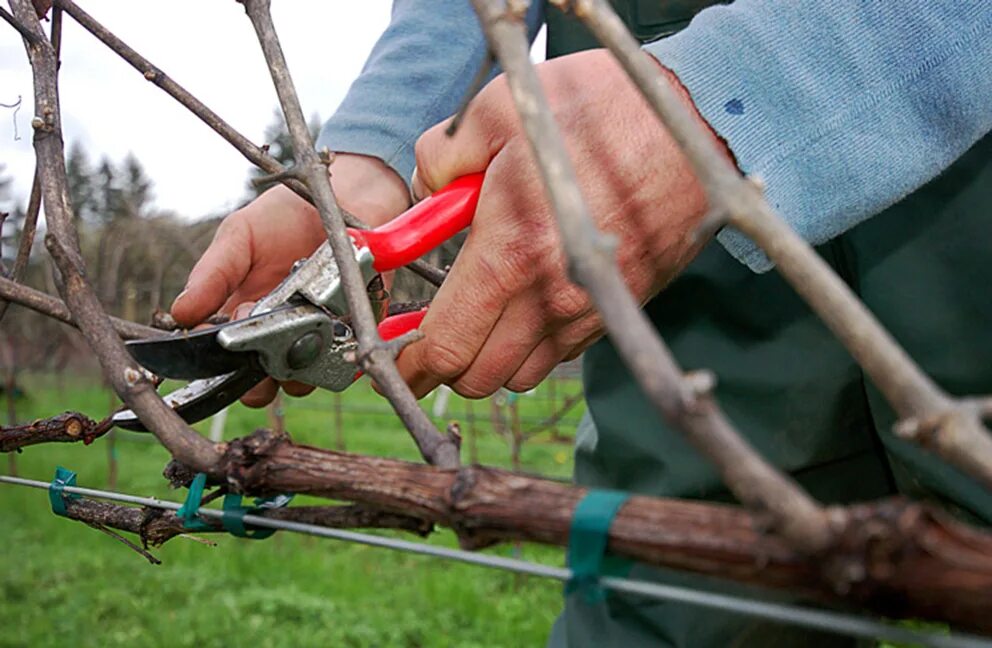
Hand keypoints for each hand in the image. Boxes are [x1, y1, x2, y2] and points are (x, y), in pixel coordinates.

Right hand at [171, 153, 409, 405]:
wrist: (344, 197)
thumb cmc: (285, 217)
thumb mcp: (239, 236)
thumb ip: (214, 274)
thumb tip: (179, 312)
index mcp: (242, 318)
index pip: (223, 363)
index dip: (220, 363)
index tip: (222, 341)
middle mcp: (277, 336)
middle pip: (261, 384)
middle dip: (258, 378)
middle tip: (265, 342)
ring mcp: (316, 339)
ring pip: (302, 381)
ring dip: (299, 365)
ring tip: (305, 324)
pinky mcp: (355, 333)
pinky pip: (346, 363)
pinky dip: (340, 350)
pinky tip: (337, 319)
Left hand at [397, 49, 723, 398]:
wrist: (694, 125)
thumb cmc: (597, 112)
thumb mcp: (497, 112)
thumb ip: (440, 160)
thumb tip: (422, 193)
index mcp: (510, 254)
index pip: (446, 346)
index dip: (409, 364)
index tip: (392, 358)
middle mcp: (551, 298)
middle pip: (480, 377)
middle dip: (446, 364)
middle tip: (430, 334)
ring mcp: (590, 310)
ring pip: (522, 374)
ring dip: (492, 356)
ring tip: (483, 312)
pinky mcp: (618, 307)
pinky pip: (563, 353)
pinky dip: (535, 344)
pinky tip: (530, 299)